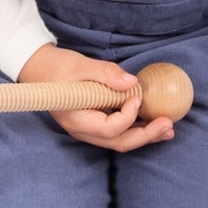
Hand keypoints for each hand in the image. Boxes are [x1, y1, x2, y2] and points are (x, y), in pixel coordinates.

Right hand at [17, 44, 175, 152]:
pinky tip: (153, 122)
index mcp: (76, 119)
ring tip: (168, 129)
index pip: (108, 128)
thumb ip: (105, 73)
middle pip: (118, 142)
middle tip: (168, 124)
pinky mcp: (95, 123)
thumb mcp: (80, 65)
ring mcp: (89, 129)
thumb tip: (131, 82)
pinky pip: (118, 132)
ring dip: (145, 136)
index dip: (127, 116)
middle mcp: (83, 130)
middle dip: (146, 136)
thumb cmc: (56, 67)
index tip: (138, 97)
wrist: (38, 69)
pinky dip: (136, 129)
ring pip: (120, 140)